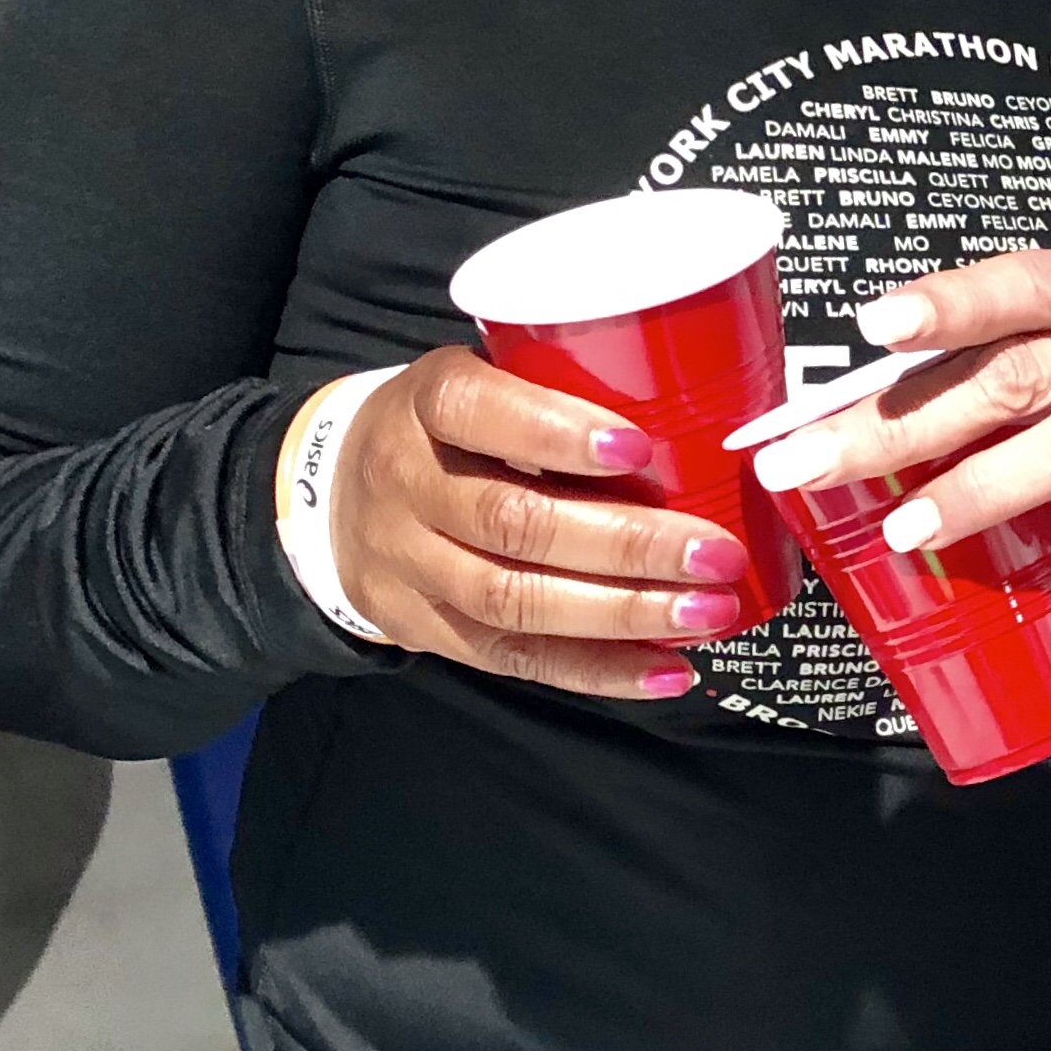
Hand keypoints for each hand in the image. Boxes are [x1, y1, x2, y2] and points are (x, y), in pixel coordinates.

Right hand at [326, 349, 753, 698]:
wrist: (336, 496)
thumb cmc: (455, 429)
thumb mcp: (485, 380)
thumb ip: (563, 390)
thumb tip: (704, 418)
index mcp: (426, 402)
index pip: (476, 409)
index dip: (555, 432)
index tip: (637, 446)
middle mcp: (407, 483)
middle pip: (513, 521)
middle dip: (625, 543)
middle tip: (715, 553)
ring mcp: (409, 564)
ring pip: (515, 599)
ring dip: (623, 613)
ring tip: (707, 612)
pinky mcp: (424, 629)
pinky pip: (513, 658)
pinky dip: (597, 670)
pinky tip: (668, 669)